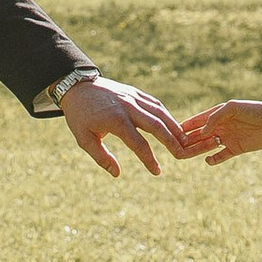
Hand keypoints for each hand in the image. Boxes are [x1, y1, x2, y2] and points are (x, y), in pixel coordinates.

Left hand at [59, 74, 182, 177]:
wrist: (77, 87)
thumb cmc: (80, 116)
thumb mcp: (84, 139)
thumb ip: (101, 157)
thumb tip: (117, 174)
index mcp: (116, 121)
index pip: (139, 144)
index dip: (149, 160)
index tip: (157, 171)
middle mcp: (128, 107)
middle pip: (156, 126)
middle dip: (171, 141)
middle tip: (182, 154)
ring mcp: (133, 97)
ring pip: (159, 112)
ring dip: (173, 126)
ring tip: (184, 140)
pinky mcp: (135, 92)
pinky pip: (154, 103)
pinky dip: (165, 114)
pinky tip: (173, 124)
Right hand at [173, 101, 261, 162]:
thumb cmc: (255, 110)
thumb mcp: (233, 108)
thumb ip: (215, 117)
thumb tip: (202, 131)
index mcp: (218, 114)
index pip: (198, 121)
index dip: (186, 125)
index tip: (173, 130)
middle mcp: (220, 127)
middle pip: (200, 135)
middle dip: (188, 140)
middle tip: (175, 146)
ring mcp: (227, 138)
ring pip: (207, 146)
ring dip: (198, 149)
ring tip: (186, 155)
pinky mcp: (235, 149)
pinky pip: (221, 156)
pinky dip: (214, 159)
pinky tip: (207, 160)